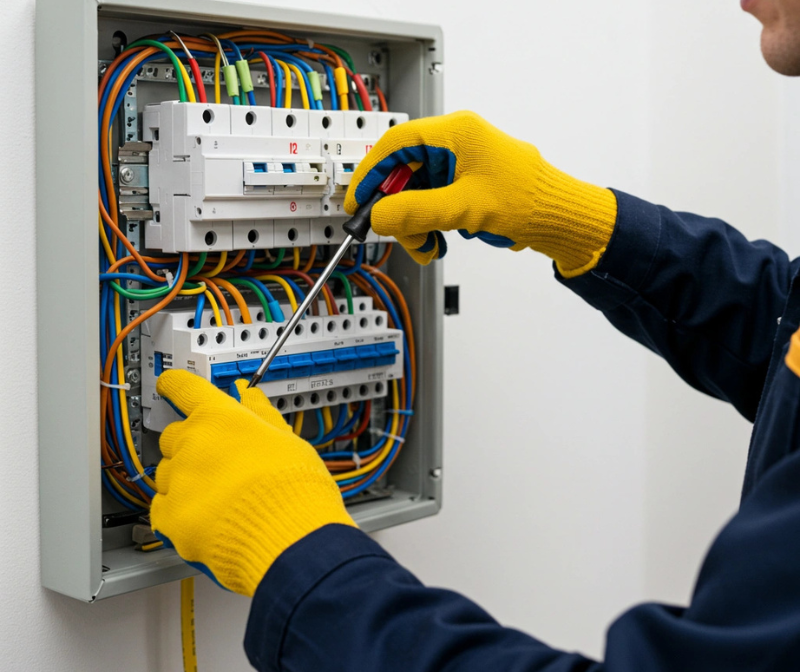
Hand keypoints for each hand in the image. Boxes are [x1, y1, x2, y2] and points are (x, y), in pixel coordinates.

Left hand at [150, 370, 355, 596]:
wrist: (290, 539)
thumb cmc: (295, 489)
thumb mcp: (287, 439)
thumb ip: (260, 413)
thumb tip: (248, 393)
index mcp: (221, 418)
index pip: (184, 388)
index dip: (174, 385)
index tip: (170, 386)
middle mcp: (192, 443)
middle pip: (172, 435)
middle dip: (190, 445)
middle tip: (218, 463)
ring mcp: (178, 480)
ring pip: (166, 474)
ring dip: (184, 481)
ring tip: (219, 498)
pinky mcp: (170, 517)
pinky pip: (162, 510)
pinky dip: (179, 513)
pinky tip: (207, 519)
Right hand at [345, 110, 616, 276]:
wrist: (562, 220)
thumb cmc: (530, 202)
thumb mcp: (465, 208)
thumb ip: (417, 212)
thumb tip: (379, 216)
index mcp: (458, 133)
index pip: (396, 143)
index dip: (371, 172)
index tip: (358, 200)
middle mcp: (458, 144)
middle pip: (405, 171)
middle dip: (398, 208)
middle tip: (398, 234)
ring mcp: (463, 166)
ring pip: (418, 192)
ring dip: (416, 223)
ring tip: (427, 248)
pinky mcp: (468, 186)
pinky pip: (435, 203)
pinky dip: (431, 225)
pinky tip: (439, 243)